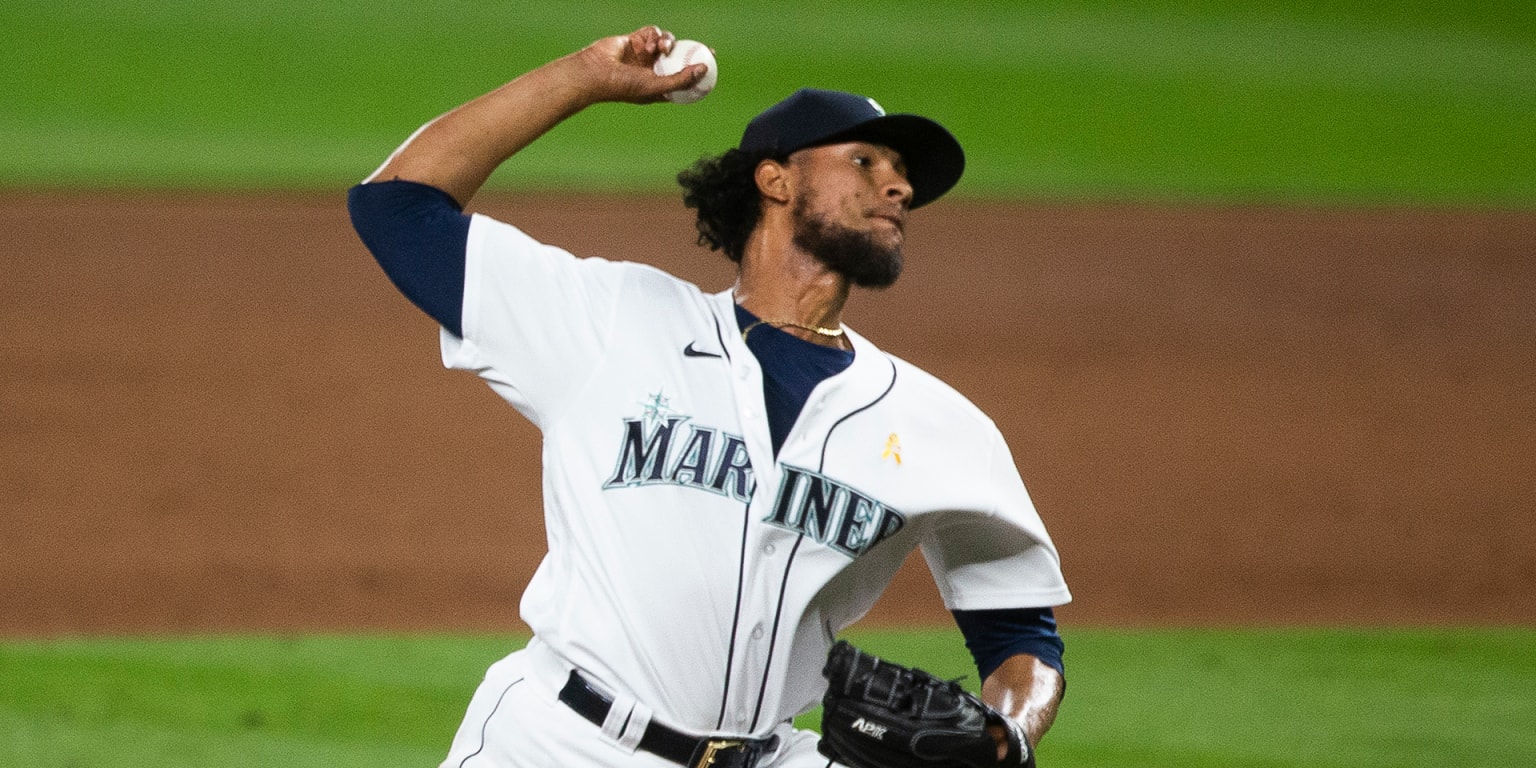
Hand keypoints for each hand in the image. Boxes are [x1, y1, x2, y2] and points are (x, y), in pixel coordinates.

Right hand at [568, 26, 708, 104]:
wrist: (595, 72)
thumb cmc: (623, 86)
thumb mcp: (656, 86)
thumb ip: (681, 79)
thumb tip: (703, 69)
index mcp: (657, 85)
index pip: (683, 79)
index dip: (697, 74)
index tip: (711, 69)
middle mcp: (652, 70)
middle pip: (679, 59)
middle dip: (692, 54)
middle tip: (707, 50)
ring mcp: (643, 55)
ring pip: (666, 44)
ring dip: (668, 43)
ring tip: (662, 49)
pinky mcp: (635, 40)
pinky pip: (652, 33)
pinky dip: (653, 36)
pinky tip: (648, 44)